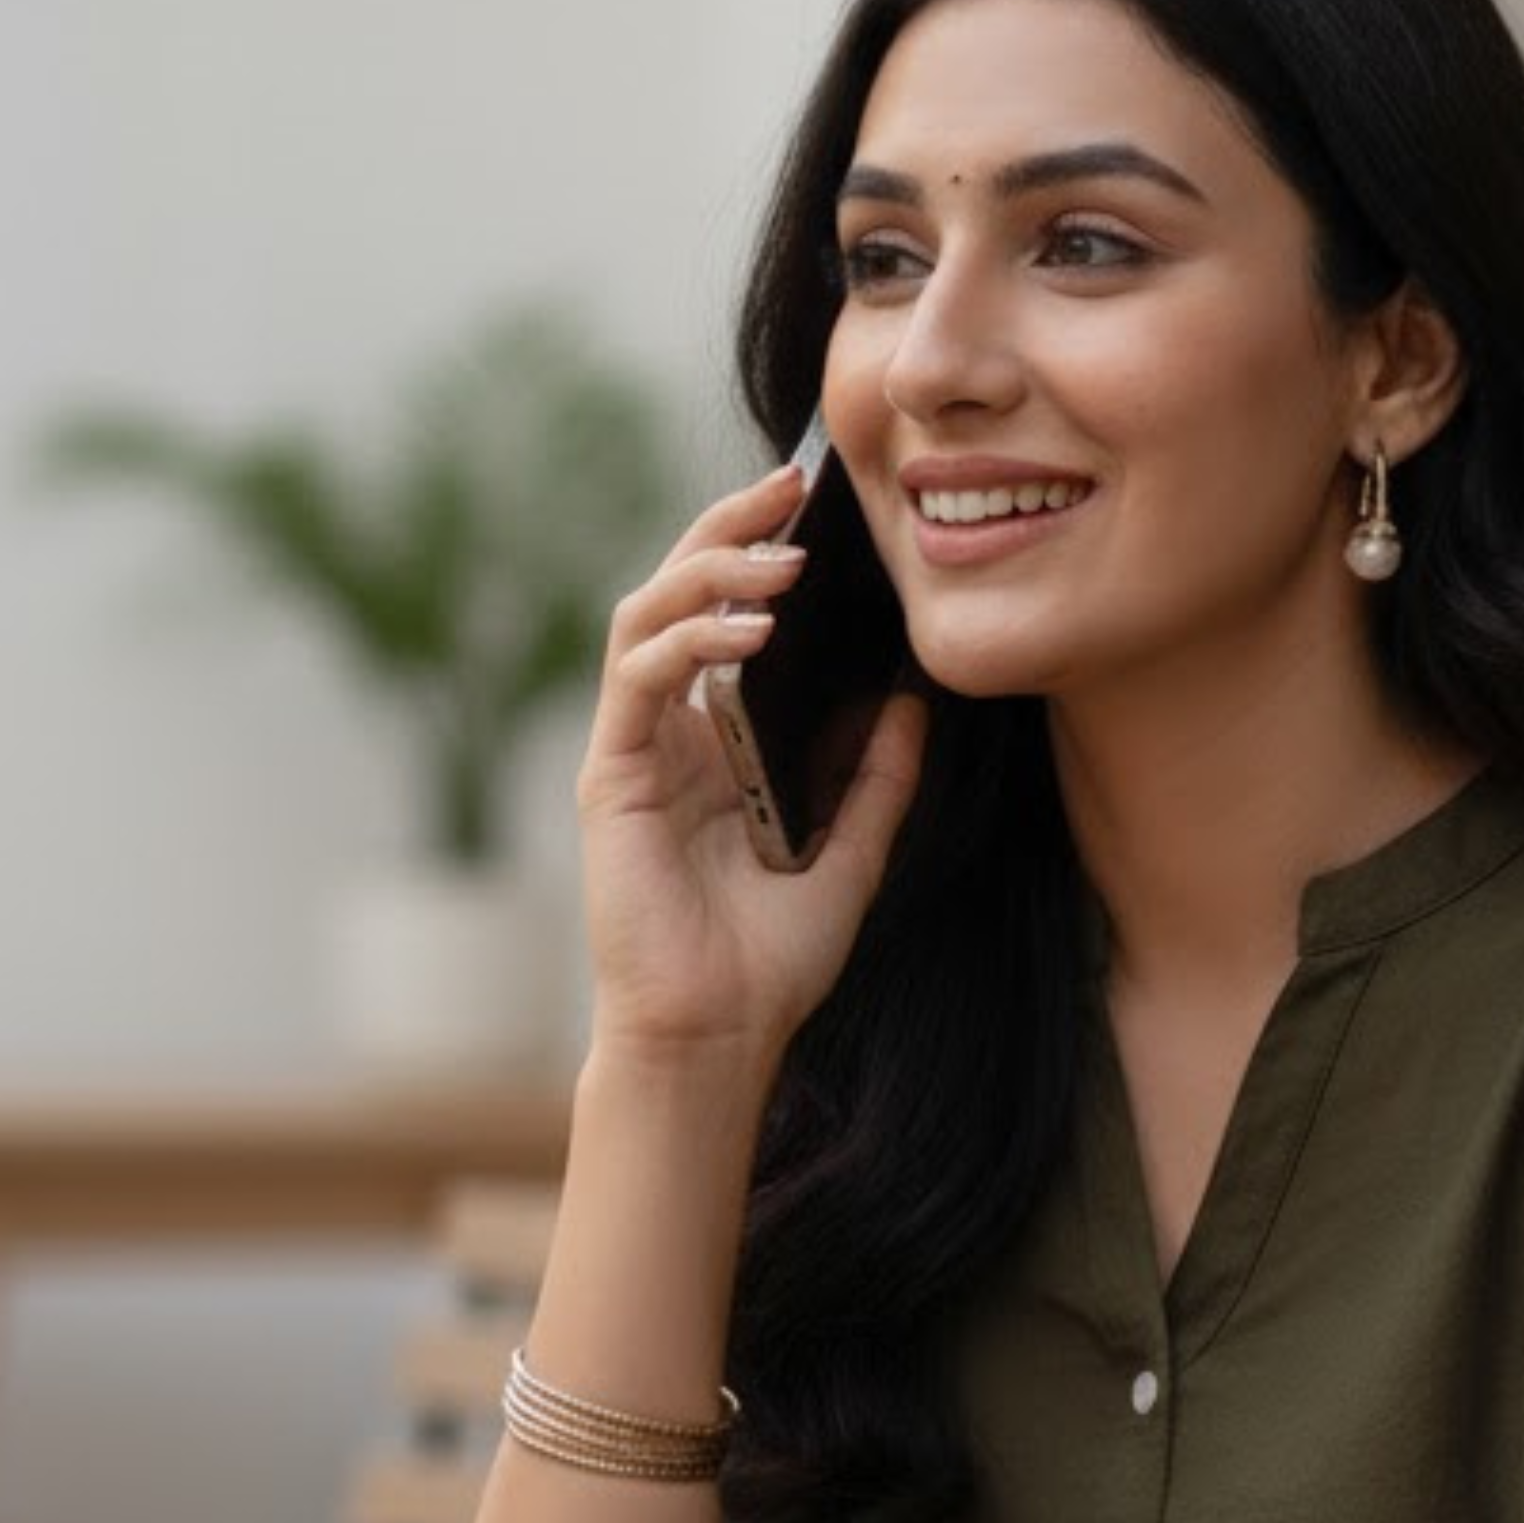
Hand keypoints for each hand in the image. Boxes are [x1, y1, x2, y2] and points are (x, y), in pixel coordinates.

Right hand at [578, 459, 925, 1063]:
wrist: (719, 1037)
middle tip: (791, 485)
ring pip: (647, 615)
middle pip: (681, 594)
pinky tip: (749, 632)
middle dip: (731, 530)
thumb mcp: (854, 856)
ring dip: (710, 571)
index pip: (729, 617)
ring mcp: (634, 749)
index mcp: (717, 742)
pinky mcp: (610, 774)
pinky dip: (690, 639)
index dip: (764, 554)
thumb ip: (878, 780)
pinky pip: (638, 677)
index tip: (822, 508)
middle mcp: (669, 734)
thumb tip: (913, 701)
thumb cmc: (771, 963)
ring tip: (782, 557)